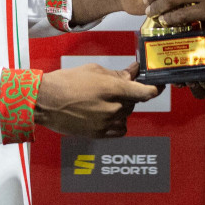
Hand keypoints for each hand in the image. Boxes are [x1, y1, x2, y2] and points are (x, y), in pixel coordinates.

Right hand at [34, 62, 159, 138]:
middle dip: (128, 94)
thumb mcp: (94, 70)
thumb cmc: (66, 82)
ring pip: (125, 115)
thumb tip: (133, 72)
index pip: (144, 92)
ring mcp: (106, 123)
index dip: (155, 89)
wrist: (45, 102)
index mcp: (112, 89)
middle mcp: (112, 108)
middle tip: (116, 86)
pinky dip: (118, 122)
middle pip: (133, 102)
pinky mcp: (98, 134)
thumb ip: (117, 74)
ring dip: (122, 107)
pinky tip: (108, 114)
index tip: (158, 85)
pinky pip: (119, 130)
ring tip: (105, 100)